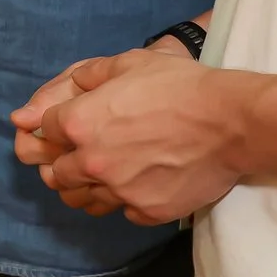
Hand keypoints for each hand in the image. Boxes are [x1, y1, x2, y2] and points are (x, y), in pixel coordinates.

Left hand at [10, 47, 254, 225]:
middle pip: (57, 173)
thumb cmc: (178, 85)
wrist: (229, 122)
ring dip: (89, 189)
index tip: (75, 124)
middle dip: (65, 162)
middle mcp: (93, 163)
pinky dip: (128, 202)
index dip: (59, 124)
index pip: (47, 129)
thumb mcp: (129, 63)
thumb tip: (73, 85)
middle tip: (85, 154)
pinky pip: (125, 213)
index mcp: (80, 124)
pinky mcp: (148, 212)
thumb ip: (91, 74)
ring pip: (85, 201)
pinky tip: (141, 186)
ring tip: (107, 176)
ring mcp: (120, 192)